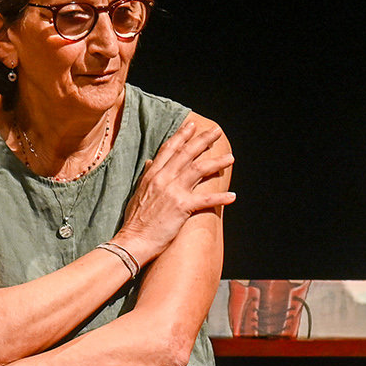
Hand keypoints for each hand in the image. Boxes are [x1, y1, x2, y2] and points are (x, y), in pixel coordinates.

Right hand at [116, 116, 236, 263]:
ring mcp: (173, 191)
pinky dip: (220, 198)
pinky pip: (206, 200)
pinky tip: (232, 196)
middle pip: (187, 153)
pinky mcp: (182, 207)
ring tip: (231, 158)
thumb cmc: (135, 221)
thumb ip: (147, 176)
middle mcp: (163, 179)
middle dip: (203, 140)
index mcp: (152, 175)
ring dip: (217, 162)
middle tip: (216, 131)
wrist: (133, 240)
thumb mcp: (138, 193)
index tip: (192, 125)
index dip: (182, 135)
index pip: (169, 149)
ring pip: (199, 169)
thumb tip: (151, 162)